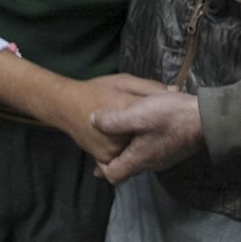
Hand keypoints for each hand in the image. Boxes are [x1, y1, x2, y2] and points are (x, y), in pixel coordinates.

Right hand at [0, 52, 164, 162]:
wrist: (66, 105)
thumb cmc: (97, 89)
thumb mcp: (125, 81)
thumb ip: (150, 87)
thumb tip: (174, 92)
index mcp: (129, 110)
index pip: (159, 115)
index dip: (167, 115)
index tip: (171, 113)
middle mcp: (121, 134)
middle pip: (149, 138)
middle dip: (154, 132)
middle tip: (155, 125)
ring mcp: (112, 150)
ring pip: (137, 152)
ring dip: (141, 145)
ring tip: (142, 134)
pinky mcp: (105, 158)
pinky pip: (124, 160)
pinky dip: (129, 153)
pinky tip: (129, 142)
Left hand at [91, 89, 203, 182]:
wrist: (206, 119)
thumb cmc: (170, 117)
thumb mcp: (137, 114)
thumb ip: (113, 120)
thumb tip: (92, 121)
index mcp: (139, 159)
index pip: (113, 175)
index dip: (101, 166)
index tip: (98, 149)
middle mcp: (151, 164)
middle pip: (127, 167)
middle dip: (114, 156)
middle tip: (106, 141)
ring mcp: (164, 158)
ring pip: (140, 158)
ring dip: (130, 147)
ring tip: (123, 130)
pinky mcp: (173, 149)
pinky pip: (152, 150)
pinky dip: (143, 141)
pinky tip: (145, 125)